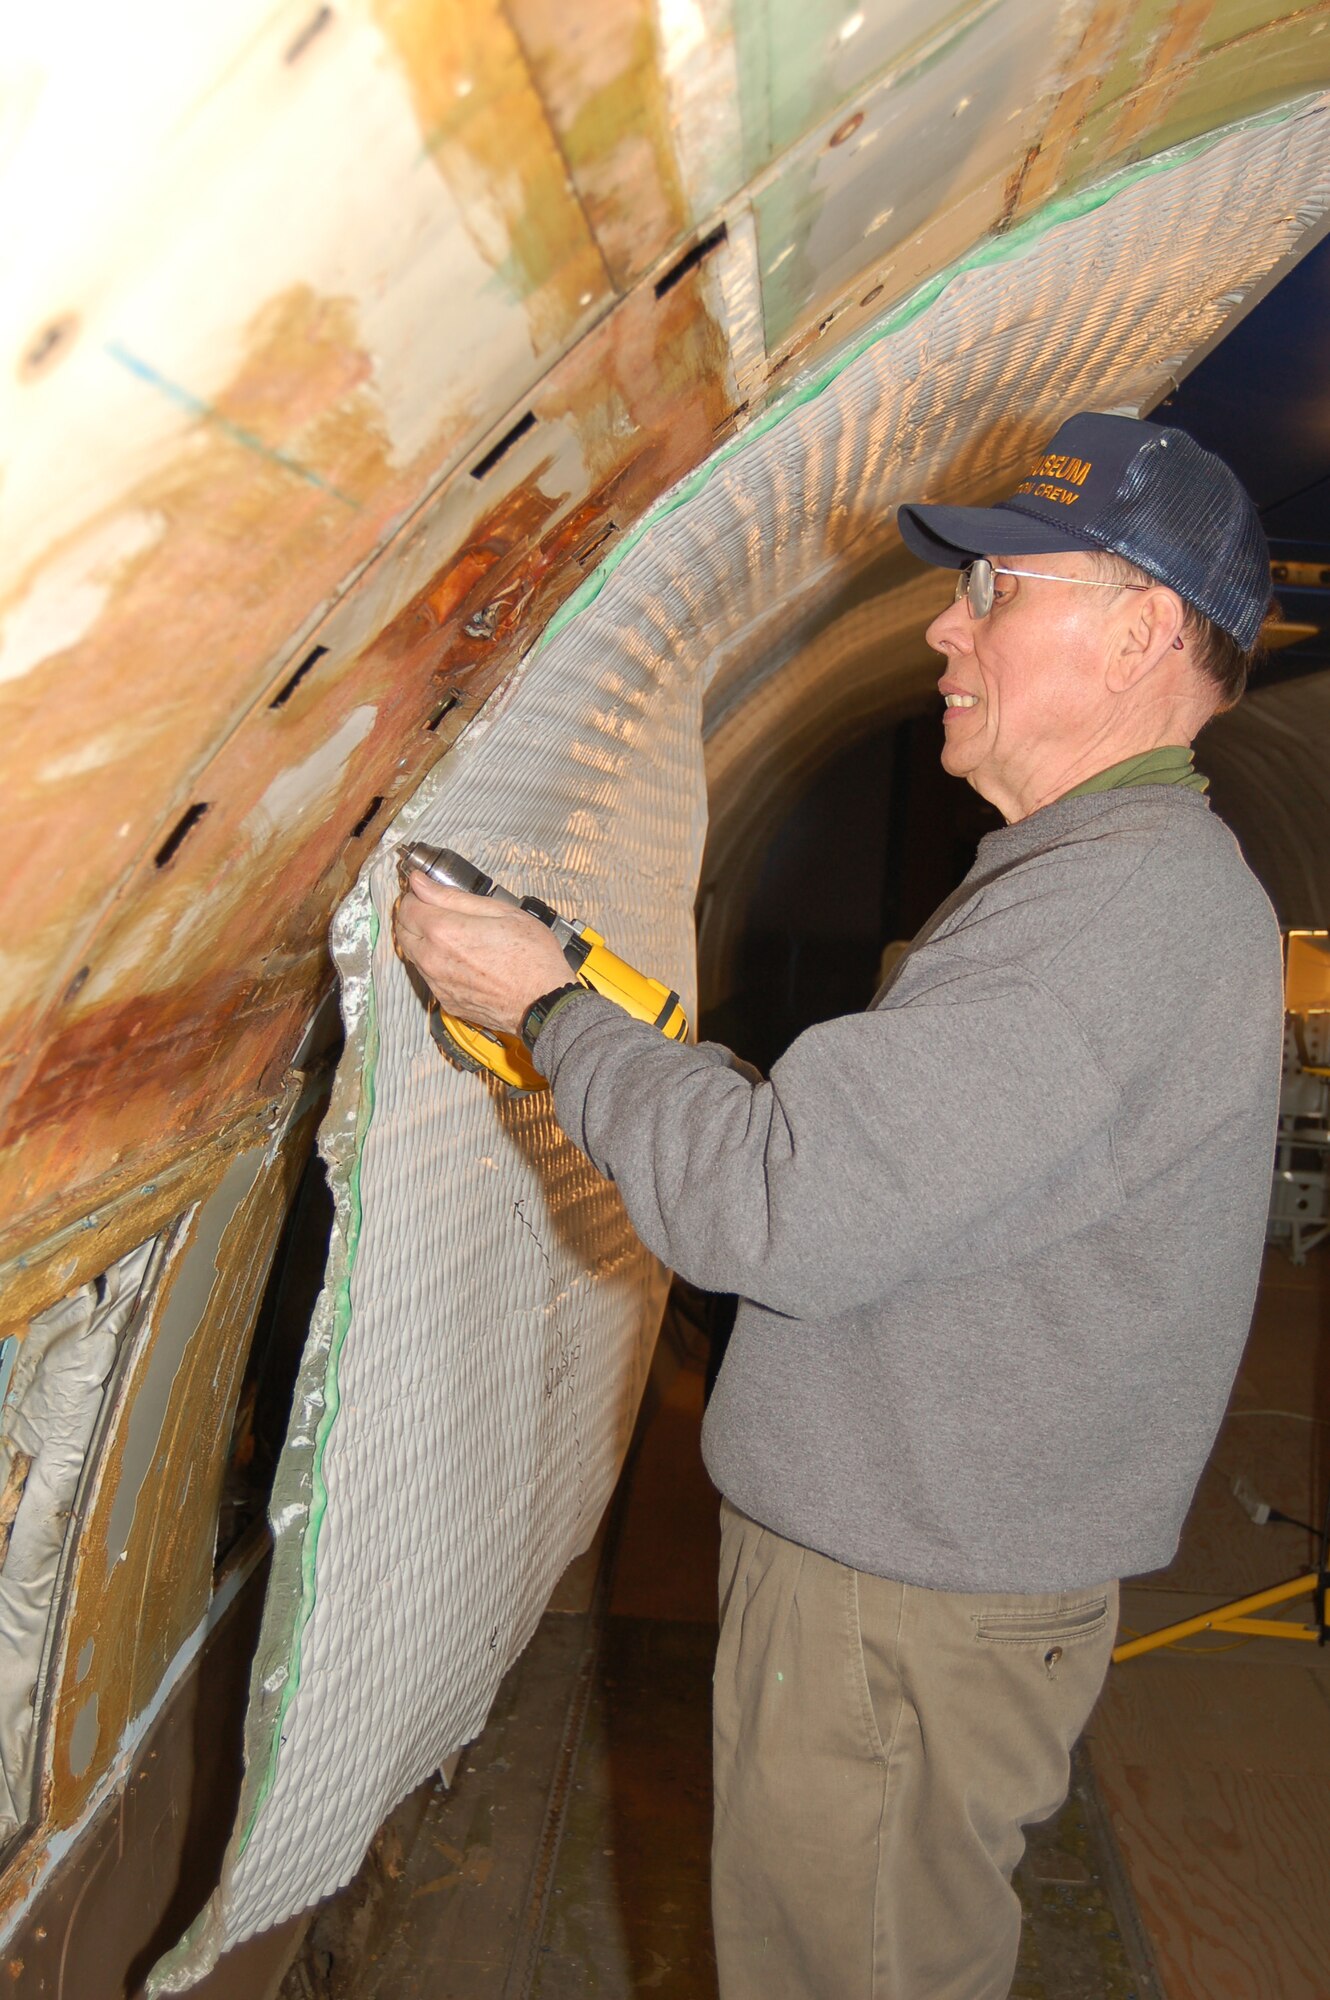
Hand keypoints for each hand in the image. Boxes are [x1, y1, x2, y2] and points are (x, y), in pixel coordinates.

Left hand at [393, 871, 574, 1033]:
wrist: (545, 1002)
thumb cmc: (532, 957)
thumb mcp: (500, 911)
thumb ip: (453, 896)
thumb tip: (421, 883)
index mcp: (443, 931)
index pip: (406, 906)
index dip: (417, 895)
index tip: (430, 893)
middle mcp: (433, 959)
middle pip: (402, 931)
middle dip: (414, 917)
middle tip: (440, 911)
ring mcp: (438, 984)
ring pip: (413, 955)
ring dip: (424, 941)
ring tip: (457, 936)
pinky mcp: (446, 1001)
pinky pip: (430, 977)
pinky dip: (437, 965)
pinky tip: (464, 960)